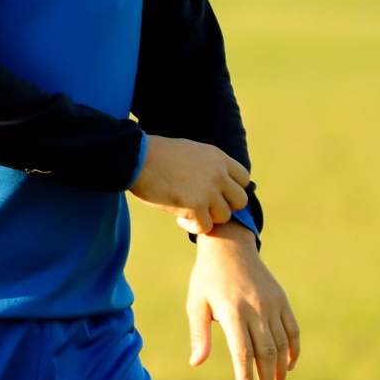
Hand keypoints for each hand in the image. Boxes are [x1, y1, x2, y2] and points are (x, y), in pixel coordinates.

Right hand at [129, 134, 249, 234]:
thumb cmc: (155, 154)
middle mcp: (218, 173)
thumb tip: (217, 180)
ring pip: (224, 216)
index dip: (230, 189)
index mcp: (218, 157)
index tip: (215, 193)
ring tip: (189, 212)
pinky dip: (193, 227)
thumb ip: (207, 165)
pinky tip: (180, 218)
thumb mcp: (189, 151)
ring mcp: (208, 190)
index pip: (243, 179)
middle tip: (204, 206)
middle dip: (223, 206)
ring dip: (207, 218)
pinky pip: (205, 227)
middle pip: (239, 201)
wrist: (135, 159)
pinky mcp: (195, 206)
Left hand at [187, 221, 299, 379]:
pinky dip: (293, 350)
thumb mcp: (196, 302)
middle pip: (265, 352)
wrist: (229, 246)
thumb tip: (197, 362)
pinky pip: (292, 330)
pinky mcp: (282, 300)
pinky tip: (289, 366)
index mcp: (232, 311)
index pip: (242, 351)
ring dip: (281, 369)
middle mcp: (255, 308)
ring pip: (281, 344)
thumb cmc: (207, 278)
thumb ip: (199, 333)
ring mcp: (271, 304)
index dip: (244, 375)